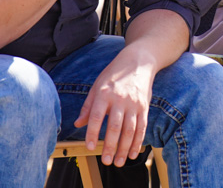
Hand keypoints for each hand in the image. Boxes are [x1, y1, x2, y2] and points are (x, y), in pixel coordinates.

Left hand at [74, 49, 153, 166]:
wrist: (139, 61)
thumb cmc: (114, 74)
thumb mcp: (97, 86)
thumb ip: (88, 106)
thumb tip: (78, 124)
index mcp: (105, 93)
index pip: (97, 116)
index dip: (93, 132)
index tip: (90, 146)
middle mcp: (120, 99)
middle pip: (115, 126)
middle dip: (111, 146)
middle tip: (106, 160)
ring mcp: (134, 103)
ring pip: (130, 130)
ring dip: (125, 148)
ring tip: (119, 162)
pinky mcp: (144, 106)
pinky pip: (142, 127)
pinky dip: (138, 142)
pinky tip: (134, 153)